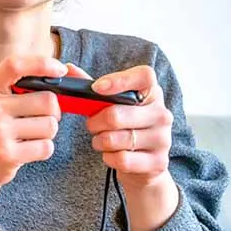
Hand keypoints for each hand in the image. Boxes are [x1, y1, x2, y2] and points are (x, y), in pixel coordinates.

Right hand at [0, 56, 69, 189]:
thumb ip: (23, 85)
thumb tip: (66, 71)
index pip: (15, 65)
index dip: (42, 63)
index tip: (61, 69)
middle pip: (47, 99)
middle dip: (52, 111)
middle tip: (37, 119)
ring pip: (51, 125)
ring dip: (47, 132)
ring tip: (28, 135)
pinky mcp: (7, 154)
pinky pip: (46, 146)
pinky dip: (43, 149)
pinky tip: (26, 150)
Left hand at [85, 65, 173, 190]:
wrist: (142, 162)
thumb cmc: (122, 125)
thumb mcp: (108, 104)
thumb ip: (89, 86)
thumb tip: (68, 68)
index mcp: (151, 92)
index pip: (144, 76)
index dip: (119, 80)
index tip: (96, 88)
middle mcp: (161, 113)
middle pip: (116, 115)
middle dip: (94, 122)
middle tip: (91, 125)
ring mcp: (163, 138)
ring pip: (115, 139)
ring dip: (99, 141)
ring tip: (102, 140)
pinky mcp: (158, 162)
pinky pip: (122, 159)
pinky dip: (108, 158)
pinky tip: (112, 154)